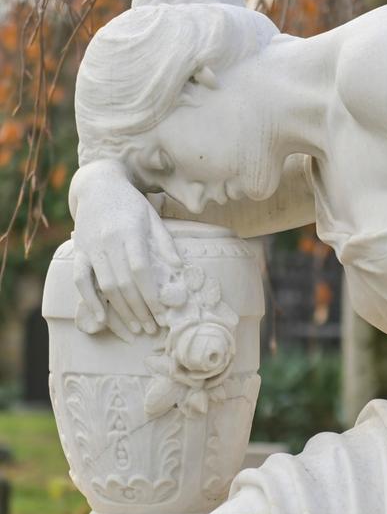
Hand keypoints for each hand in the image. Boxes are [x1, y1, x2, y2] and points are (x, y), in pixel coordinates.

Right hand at [70, 159, 181, 338]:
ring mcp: (91, 248)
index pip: (141, 271)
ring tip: (135, 329)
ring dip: (120, 311)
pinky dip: (90, 301)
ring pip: (105, 286)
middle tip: (152, 329)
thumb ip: (165, 243)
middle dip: (140, 310)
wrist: (97, 185)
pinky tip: (101, 319)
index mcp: (131, 233)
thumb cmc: (131, 204)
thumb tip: (180, 269)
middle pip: (124, 283)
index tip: (163, 314)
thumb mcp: (153, 217)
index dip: (152, 295)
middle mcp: (109, 242)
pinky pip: (81, 281)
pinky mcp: (79, 252)